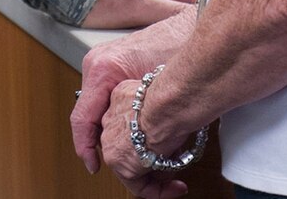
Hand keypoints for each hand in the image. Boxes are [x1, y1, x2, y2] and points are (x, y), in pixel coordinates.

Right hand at [72, 7, 195, 173]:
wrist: (196, 19)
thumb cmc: (180, 42)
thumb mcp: (158, 86)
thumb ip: (137, 112)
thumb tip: (128, 145)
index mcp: (101, 68)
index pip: (81, 119)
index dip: (85, 148)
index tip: (94, 167)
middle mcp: (98, 64)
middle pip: (90, 116)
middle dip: (104, 144)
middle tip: (127, 167)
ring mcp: (106, 63)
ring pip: (100, 109)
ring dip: (112, 132)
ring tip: (135, 153)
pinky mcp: (118, 64)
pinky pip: (109, 98)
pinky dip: (119, 118)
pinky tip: (139, 131)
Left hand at [100, 76, 190, 198]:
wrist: (166, 104)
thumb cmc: (169, 97)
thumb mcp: (158, 99)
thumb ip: (155, 111)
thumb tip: (165, 126)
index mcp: (117, 101)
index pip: (129, 126)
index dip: (148, 138)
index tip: (162, 142)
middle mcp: (109, 122)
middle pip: (129, 147)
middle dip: (152, 158)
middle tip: (172, 161)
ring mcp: (112, 144)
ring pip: (132, 166)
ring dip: (157, 173)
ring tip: (177, 174)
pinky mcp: (120, 163)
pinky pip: (139, 186)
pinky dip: (159, 191)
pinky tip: (175, 187)